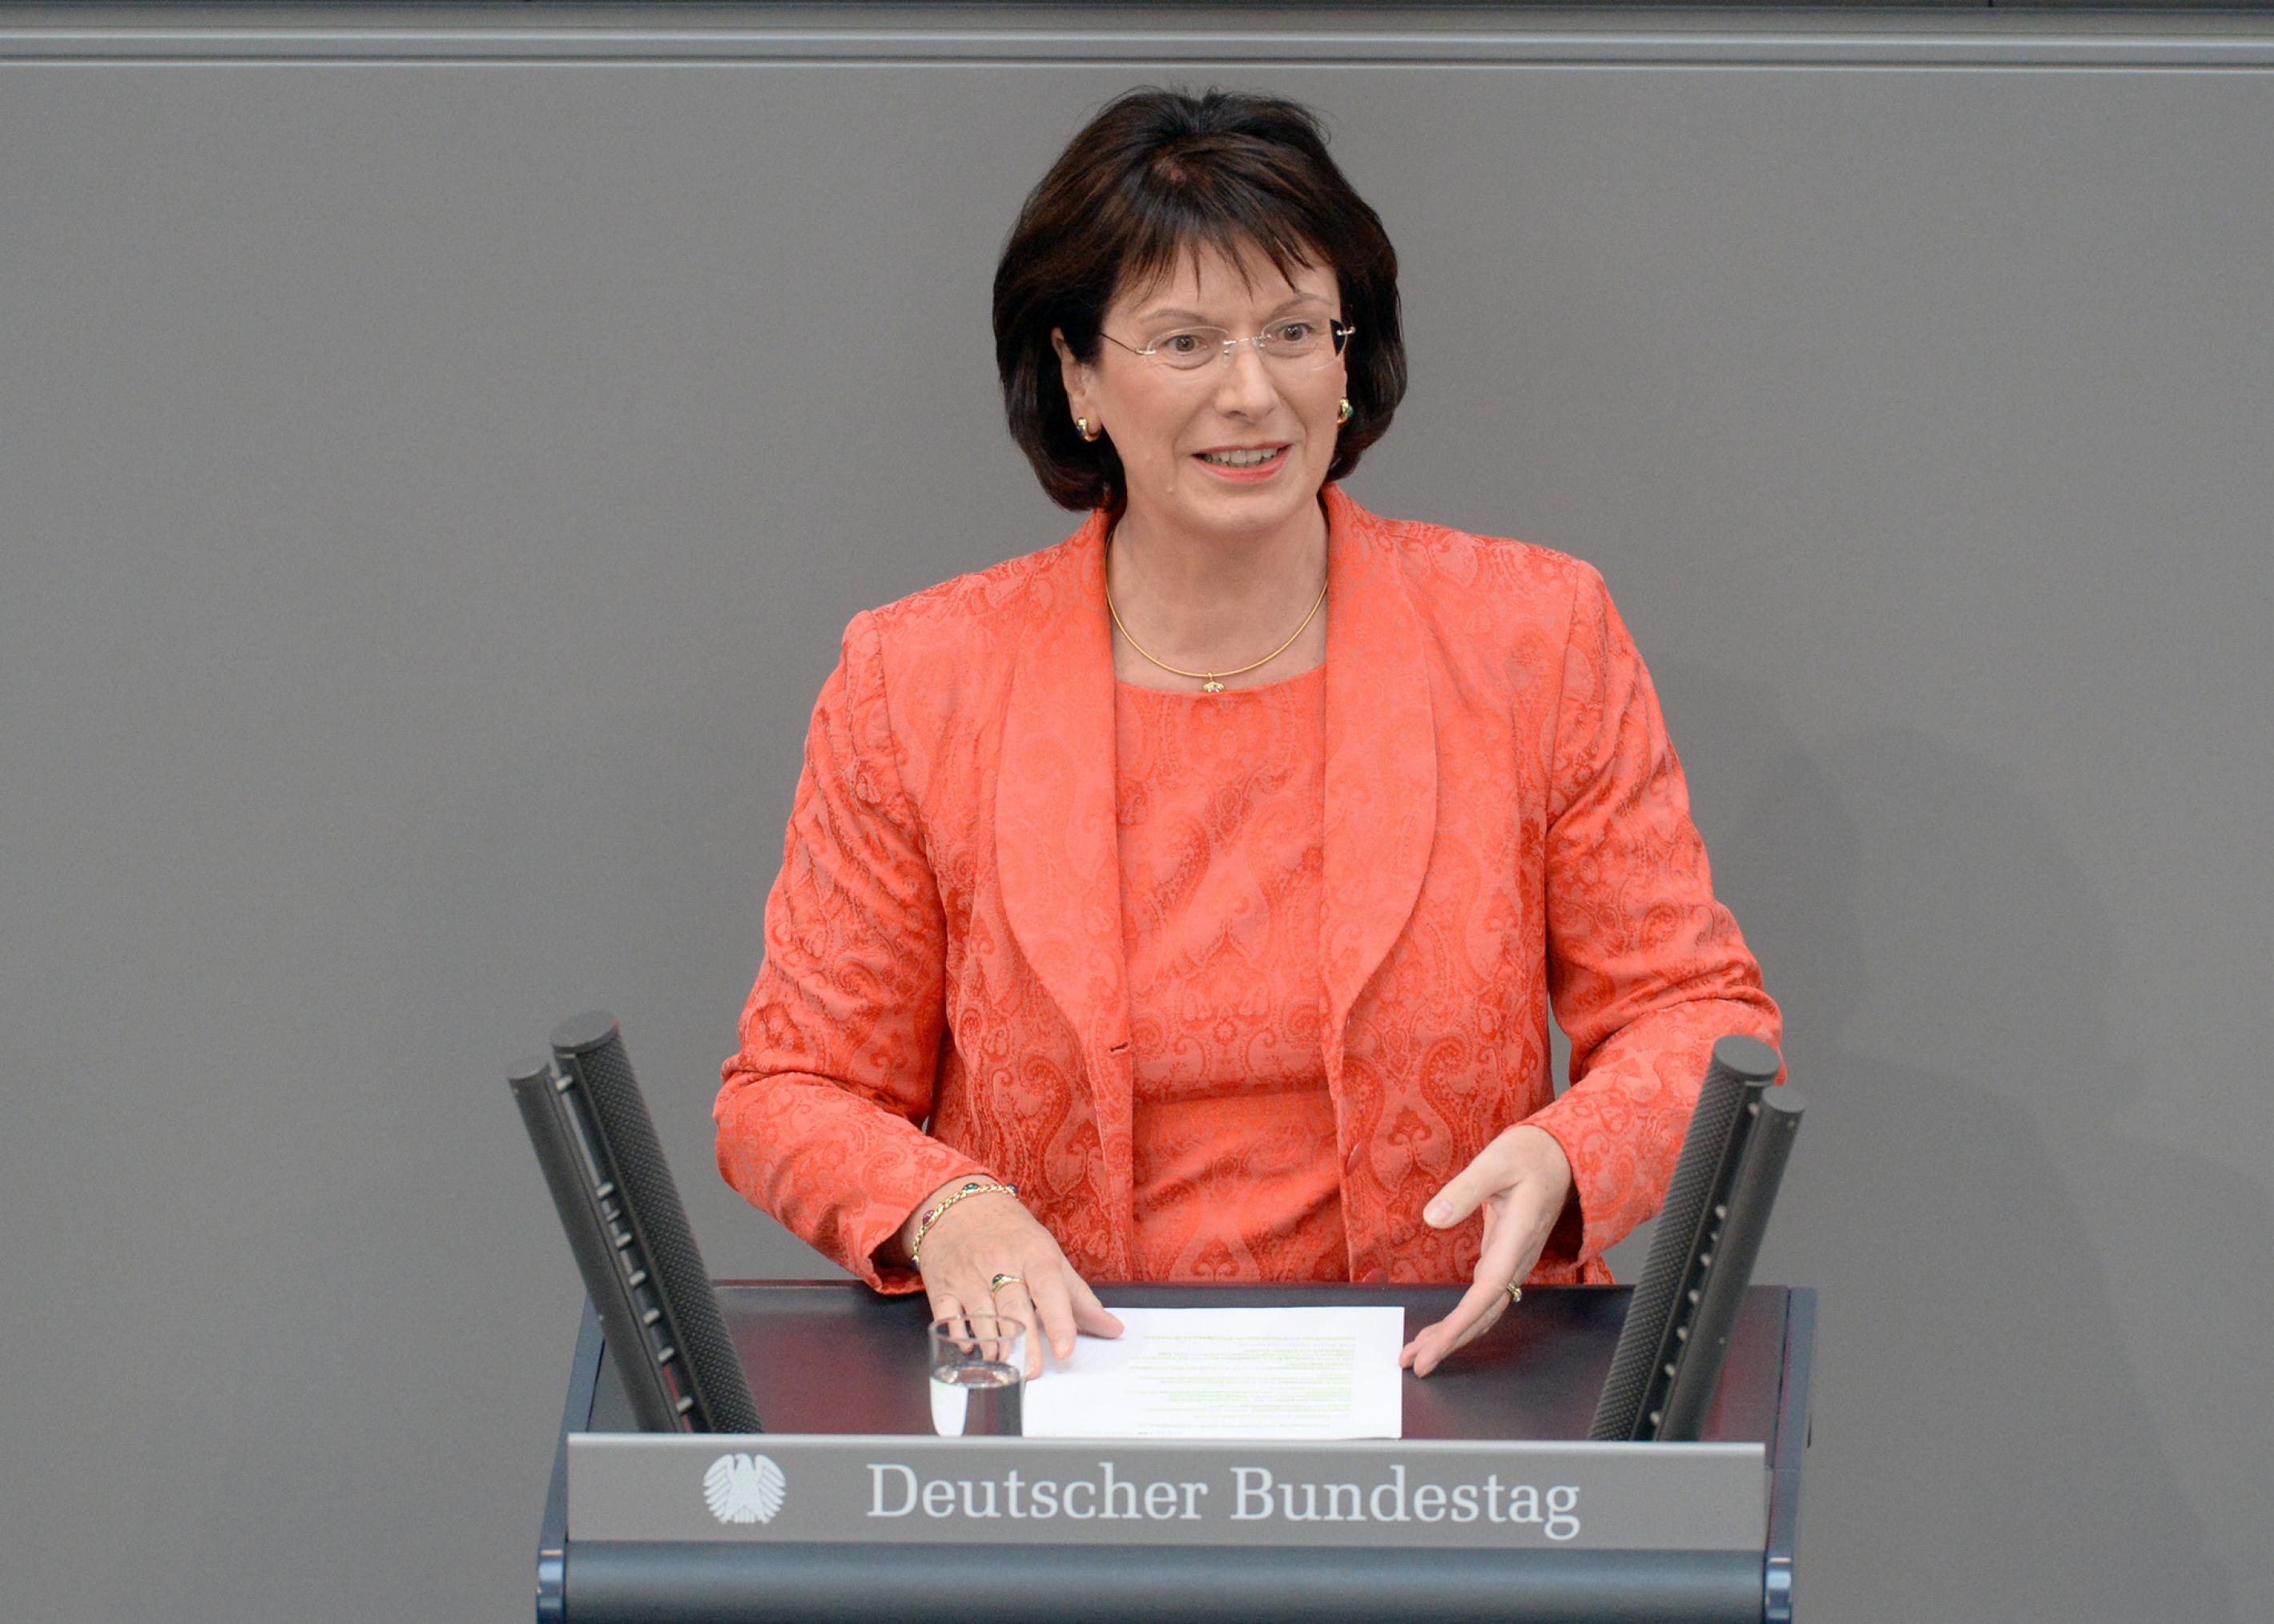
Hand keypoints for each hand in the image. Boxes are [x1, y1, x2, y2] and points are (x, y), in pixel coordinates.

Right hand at [904, 1180, 1121, 1378]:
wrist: (959, 1205)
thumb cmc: (1012, 1234)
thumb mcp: (1049, 1255)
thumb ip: (1080, 1297)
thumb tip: (1114, 1330)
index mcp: (1033, 1254)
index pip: (1049, 1288)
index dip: (1058, 1320)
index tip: (1064, 1350)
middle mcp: (1000, 1262)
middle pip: (1014, 1307)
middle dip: (1023, 1342)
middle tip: (1032, 1371)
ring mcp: (968, 1274)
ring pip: (981, 1314)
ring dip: (992, 1343)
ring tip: (1004, 1364)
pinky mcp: (942, 1285)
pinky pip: (947, 1314)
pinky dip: (958, 1334)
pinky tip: (971, 1349)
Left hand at [1400, 1125, 1573, 1377]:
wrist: (1560, 1157)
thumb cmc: (1530, 1156)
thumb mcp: (1495, 1162)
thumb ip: (1464, 1189)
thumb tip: (1432, 1217)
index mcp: (1517, 1238)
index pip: (1487, 1292)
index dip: (1461, 1324)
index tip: (1434, 1348)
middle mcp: (1517, 1258)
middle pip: (1485, 1312)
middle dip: (1450, 1341)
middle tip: (1414, 1363)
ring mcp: (1513, 1262)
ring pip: (1485, 1309)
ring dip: (1455, 1333)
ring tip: (1420, 1352)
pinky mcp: (1506, 1259)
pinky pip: (1485, 1297)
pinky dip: (1463, 1317)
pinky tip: (1444, 1328)